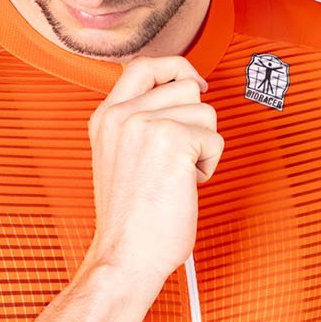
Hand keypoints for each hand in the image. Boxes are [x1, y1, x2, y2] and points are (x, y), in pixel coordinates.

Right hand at [84, 55, 221, 285]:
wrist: (126, 255)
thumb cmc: (131, 220)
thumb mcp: (119, 158)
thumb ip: (138, 123)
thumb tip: (182, 95)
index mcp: (106, 117)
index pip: (144, 66)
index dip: (175, 68)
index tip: (194, 85)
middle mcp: (122, 114)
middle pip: (186, 86)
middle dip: (195, 122)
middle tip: (179, 159)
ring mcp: (146, 123)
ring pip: (206, 111)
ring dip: (202, 146)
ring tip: (177, 177)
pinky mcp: (173, 139)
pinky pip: (215, 139)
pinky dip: (208, 166)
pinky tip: (184, 187)